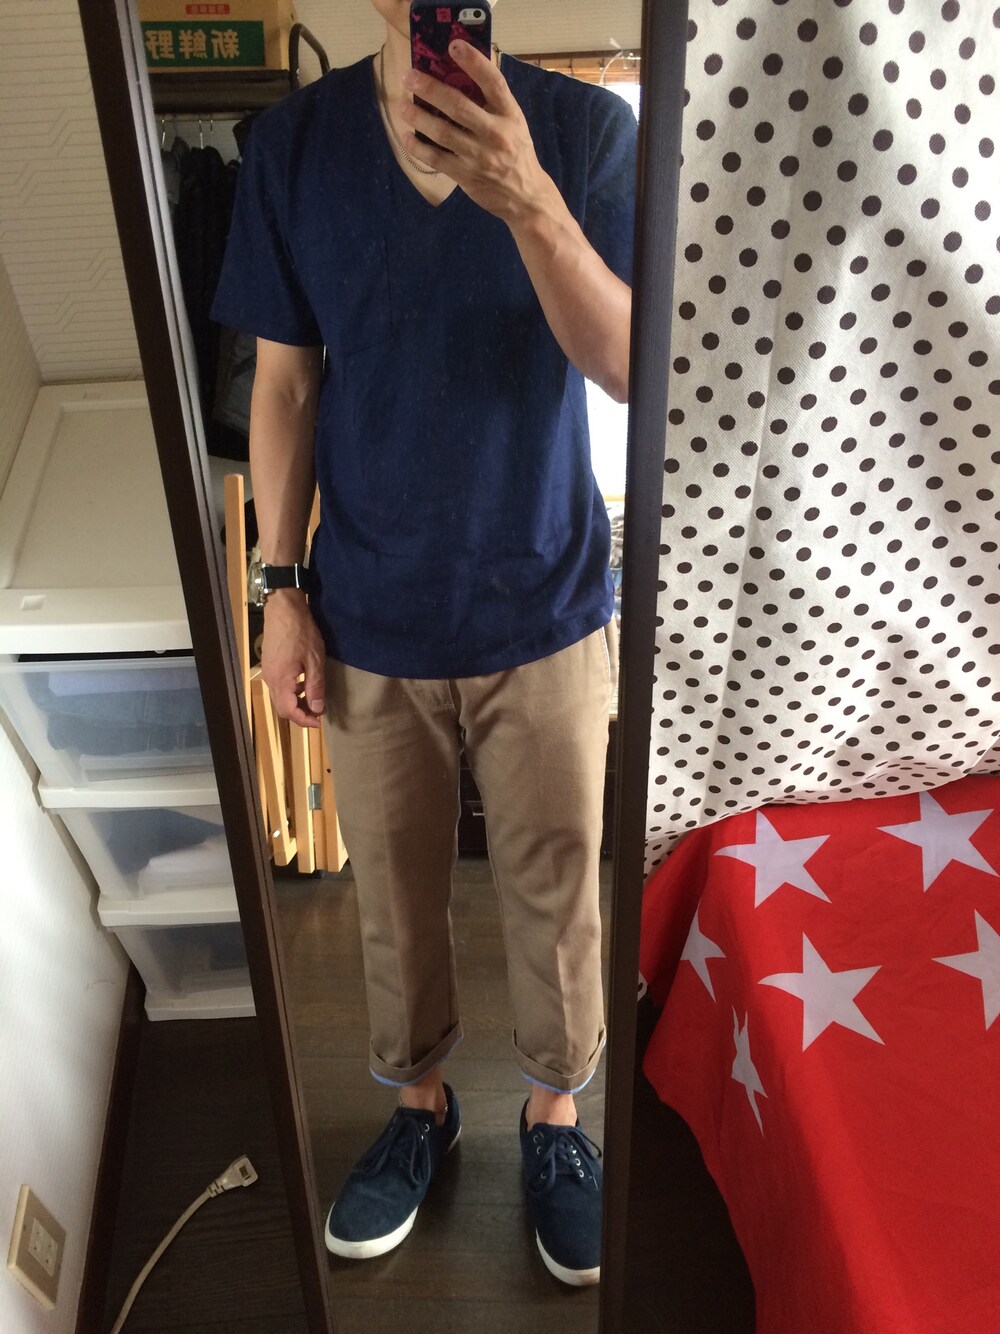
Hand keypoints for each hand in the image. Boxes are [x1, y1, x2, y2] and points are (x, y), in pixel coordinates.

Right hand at [259, 590, 325, 728]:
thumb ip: (315, 686)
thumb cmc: (301, 632)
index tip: (319, 722)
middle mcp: (270, 680)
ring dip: (295, 703)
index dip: (305, 721)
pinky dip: (291, 692)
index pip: (290, 712)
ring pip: (279, 698)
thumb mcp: (314, 660)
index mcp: (281, 681)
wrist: (283, 609)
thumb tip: (316, 709)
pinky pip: (278, 687)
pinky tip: (303, 684)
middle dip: (300, 714)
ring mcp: (267, 672)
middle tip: (318, 713)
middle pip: (282, 708)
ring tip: (314, 699)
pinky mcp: (269, 665)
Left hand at [400, 42, 559, 225]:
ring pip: (442, 132)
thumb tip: (461, 76)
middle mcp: (495, 134)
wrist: (524, 197)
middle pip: (459, 106)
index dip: (474, 62)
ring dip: (418, 116)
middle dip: (430, 89)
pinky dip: (418, 147)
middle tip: (409, 77)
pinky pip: (436, 159)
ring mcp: (479, 157)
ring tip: (402, 105)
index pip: (493, 83)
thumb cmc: (516, 154)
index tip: (453, 46)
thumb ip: (493, 103)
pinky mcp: (466, 175)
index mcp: (510, 116)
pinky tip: (407, 136)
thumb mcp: (514, 123)